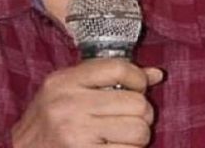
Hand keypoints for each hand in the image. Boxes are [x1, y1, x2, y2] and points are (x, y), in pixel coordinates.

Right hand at [10, 59, 163, 146]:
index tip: (138, 88)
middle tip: (131, 119)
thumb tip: (156, 74)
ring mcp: (75, 134)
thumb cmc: (48, 123)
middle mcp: (67, 105)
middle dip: (141, 113)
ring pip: (138, 131)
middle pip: (135, 103)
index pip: (117, 67)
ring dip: (138, 137)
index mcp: (63, 82)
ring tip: (123, 137)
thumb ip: (108, 79)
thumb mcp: (67, 92)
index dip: (138, 77)